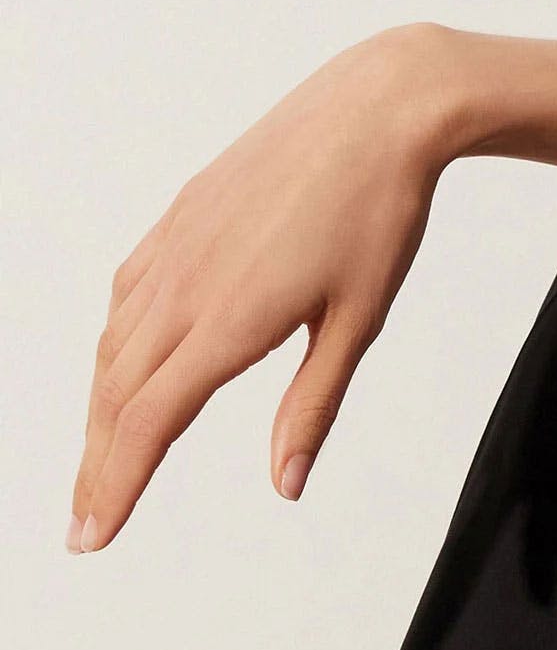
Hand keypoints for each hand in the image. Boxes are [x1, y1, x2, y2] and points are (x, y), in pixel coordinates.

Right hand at [70, 23, 457, 550]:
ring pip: (114, 347)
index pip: (150, 424)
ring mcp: (175, 249)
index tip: (93, 537)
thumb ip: (312, 407)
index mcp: (229, 321)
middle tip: (84, 523)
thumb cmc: (380, 217)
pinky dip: (113, 346)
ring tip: (100, 462)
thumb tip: (285, 485)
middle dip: (97, 466)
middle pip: (118, 396)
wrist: (375, 112)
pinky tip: (120, 369)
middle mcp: (185, 287)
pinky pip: (126, 296)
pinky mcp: (178, 220)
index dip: (116, 487)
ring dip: (100, 411)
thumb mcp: (358, 324)